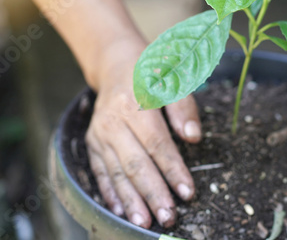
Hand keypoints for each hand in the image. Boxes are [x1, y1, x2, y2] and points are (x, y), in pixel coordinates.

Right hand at [84, 38, 200, 228]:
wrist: (115, 65)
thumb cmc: (150, 72)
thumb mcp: (172, 78)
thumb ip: (183, 107)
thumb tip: (193, 136)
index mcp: (133, 104)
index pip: (156, 143)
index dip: (173, 169)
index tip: (187, 191)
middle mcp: (111, 122)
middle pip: (134, 163)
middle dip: (152, 192)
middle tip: (168, 216)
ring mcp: (98, 134)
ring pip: (116, 172)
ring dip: (131, 199)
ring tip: (144, 221)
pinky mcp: (92, 144)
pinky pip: (100, 171)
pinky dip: (110, 192)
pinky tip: (120, 210)